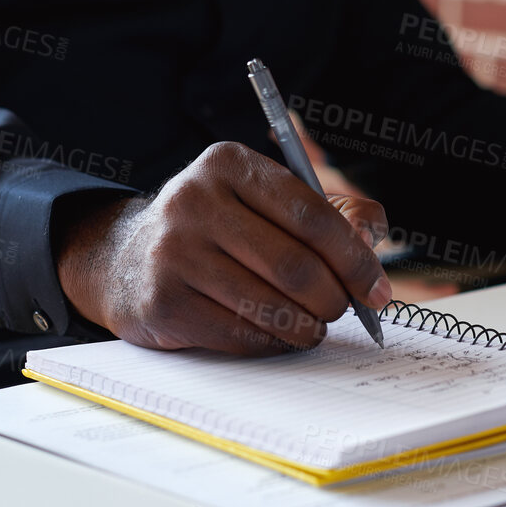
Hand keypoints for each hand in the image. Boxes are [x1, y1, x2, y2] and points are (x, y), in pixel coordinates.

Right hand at [55, 142, 391, 355]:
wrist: (128, 260)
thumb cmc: (221, 229)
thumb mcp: (267, 200)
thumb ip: (331, 209)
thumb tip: (372, 236)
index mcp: (228, 164)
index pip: (311, 214)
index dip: (354, 258)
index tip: (377, 289)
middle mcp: (193, 201)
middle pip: (294, 265)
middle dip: (333, 298)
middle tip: (344, 311)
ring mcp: (172, 253)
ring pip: (269, 306)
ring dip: (306, 326)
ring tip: (312, 325)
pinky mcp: (162, 302)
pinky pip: (240, 334)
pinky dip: (272, 342)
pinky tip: (276, 333)